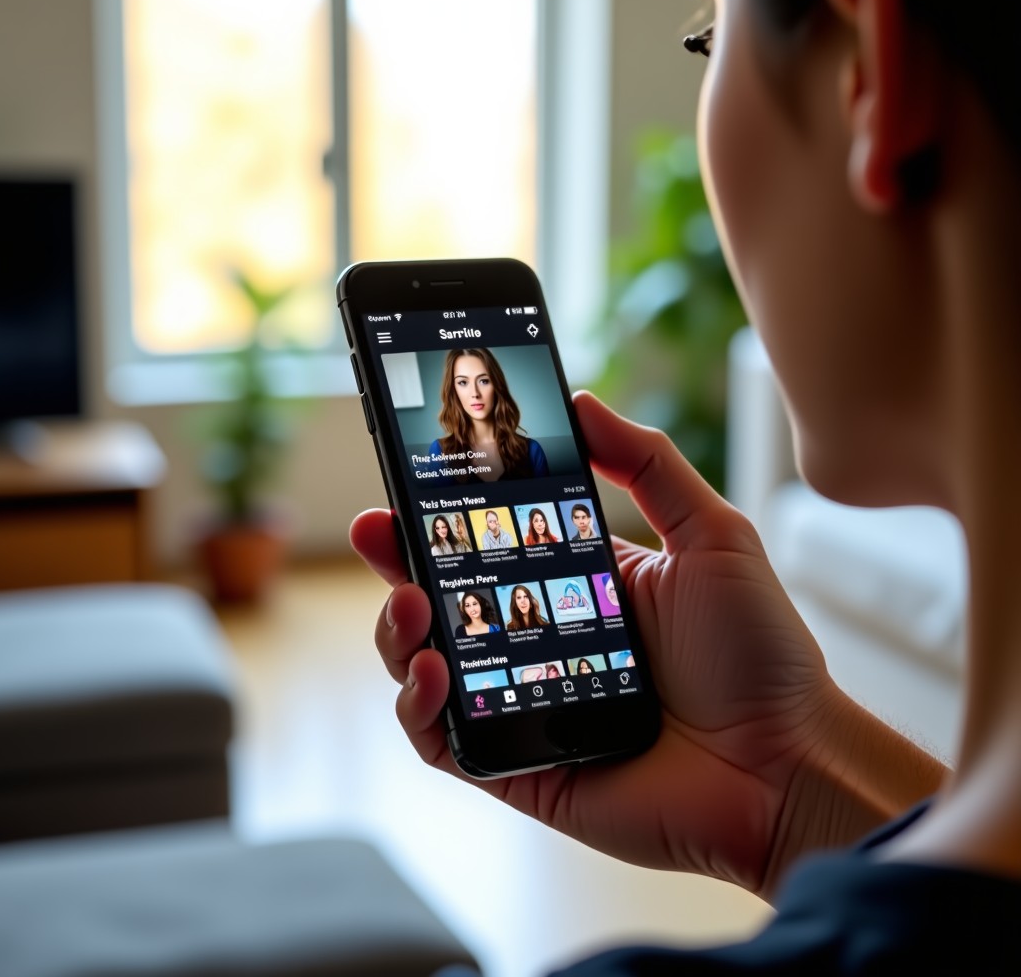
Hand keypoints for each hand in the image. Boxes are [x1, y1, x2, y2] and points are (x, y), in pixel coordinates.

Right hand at [351, 393, 934, 896]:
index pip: (491, 542)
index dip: (444, 513)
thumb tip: (580, 398)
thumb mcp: (710, 533)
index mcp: (576, 585)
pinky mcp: (516, 766)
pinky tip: (434, 674)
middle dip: (397, 563)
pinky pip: (442, 741)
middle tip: (376, 531)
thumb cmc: (759, 650)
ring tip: (410, 603)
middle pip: (445, 598)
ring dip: (398, 632)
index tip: (412, 475)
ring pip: (427, 665)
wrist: (787, 764)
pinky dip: (421, 709)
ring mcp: (522, 703)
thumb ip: (646, 462)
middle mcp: (540, 641)